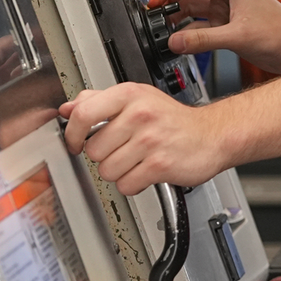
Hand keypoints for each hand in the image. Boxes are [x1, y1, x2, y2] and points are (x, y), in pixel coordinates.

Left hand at [59, 83, 230, 195]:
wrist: (212, 135)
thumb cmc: (173, 120)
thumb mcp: (137, 99)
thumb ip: (99, 100)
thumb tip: (68, 108)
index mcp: (130, 95)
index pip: (83, 114)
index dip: (73, 134)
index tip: (76, 142)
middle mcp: (140, 114)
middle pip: (93, 150)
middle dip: (104, 156)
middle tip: (123, 149)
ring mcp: (150, 140)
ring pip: (107, 171)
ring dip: (119, 172)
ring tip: (136, 160)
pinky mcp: (160, 164)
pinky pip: (126, 185)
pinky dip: (133, 184)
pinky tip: (145, 171)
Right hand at [147, 0, 280, 75]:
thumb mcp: (237, 36)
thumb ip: (202, 39)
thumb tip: (175, 41)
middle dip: (170, 0)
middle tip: (152, 14)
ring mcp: (229, 10)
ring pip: (195, 8)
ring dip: (179, 16)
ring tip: (162, 27)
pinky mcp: (230, 25)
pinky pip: (203, 24)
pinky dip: (190, 30)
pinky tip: (180, 39)